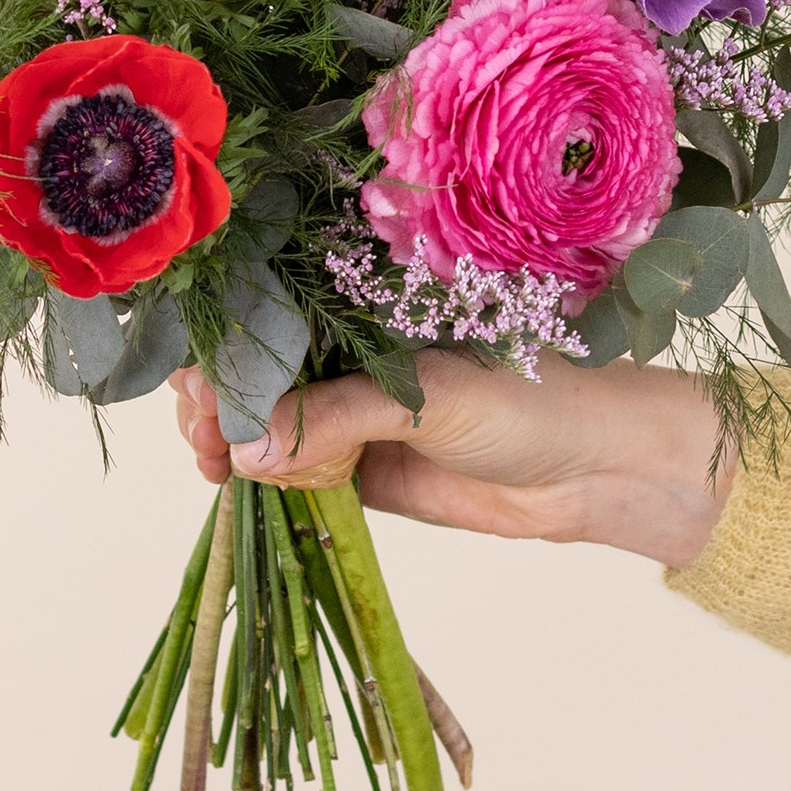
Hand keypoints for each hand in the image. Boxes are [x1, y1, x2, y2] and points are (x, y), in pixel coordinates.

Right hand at [169, 350, 732, 567]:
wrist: (596, 469)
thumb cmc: (530, 400)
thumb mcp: (429, 396)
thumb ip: (336, 416)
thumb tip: (245, 446)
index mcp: (367, 309)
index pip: (274, 315)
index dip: (225, 345)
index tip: (193, 382)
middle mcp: (352, 355)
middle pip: (256, 373)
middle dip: (216, 400)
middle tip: (203, 436)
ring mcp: (353, 414)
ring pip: (265, 425)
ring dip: (230, 441)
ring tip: (215, 463)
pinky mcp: (362, 470)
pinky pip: (294, 472)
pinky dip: (262, 477)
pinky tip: (239, 482)